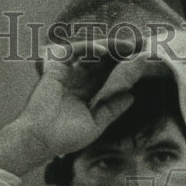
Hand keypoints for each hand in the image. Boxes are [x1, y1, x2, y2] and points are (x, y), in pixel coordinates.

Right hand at [20, 41, 135, 154]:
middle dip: (122, 54)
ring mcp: (71, 73)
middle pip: (105, 62)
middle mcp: (82, 81)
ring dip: (111, 48)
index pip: (112, 76)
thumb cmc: (66, 136)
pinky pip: (76, 51)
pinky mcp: (58, 67)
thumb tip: (132, 97)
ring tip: (128, 47)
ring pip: (93, 54)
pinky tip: (103, 51)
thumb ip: (112, 110)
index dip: (127, 68)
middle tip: (141, 47)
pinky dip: (89, 48)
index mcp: (91, 94)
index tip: (144, 62)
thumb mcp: (96, 124)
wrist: (41, 138)